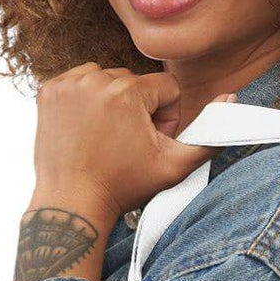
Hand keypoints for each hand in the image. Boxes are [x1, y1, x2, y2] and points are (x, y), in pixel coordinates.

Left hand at [31, 64, 231, 225]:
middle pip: (136, 81)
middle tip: (126, 144)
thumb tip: (231, 99)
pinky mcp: (48, 91)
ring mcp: (68, 85)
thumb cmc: (123, 187)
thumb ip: (209, 135)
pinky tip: (86, 127)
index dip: (165, 118)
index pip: (165, 88)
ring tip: (106, 135)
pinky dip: (86, 98)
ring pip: (107, 78)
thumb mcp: (175, 166)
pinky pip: (79, 80)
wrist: (73, 202)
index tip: (148, 142)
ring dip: (112, 100)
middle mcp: (95, 81)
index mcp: (128, 93)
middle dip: (139, 108)